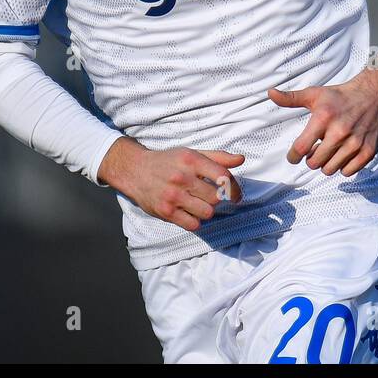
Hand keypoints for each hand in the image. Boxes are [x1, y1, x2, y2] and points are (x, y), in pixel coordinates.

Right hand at [96, 136, 244, 231]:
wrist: (135, 170)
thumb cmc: (168, 161)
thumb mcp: (191, 153)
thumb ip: (218, 157)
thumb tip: (241, 159)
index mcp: (191, 160)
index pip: (223, 177)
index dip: (233, 188)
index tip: (235, 195)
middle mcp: (182, 177)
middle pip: (216, 198)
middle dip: (216, 199)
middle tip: (208, 196)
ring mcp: (173, 196)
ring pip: (207, 212)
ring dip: (206, 210)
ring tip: (197, 203)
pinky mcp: (166, 212)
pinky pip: (193, 224)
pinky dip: (195, 221)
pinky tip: (189, 212)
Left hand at [269, 49, 377, 176]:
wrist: (373, 96)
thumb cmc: (339, 96)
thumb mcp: (314, 94)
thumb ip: (291, 98)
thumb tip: (270, 93)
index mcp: (323, 118)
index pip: (300, 148)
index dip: (293, 156)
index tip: (293, 157)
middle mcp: (340, 131)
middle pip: (314, 163)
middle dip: (310, 159)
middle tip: (314, 150)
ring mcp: (355, 143)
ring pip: (330, 170)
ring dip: (325, 164)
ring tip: (328, 152)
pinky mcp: (368, 151)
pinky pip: (348, 172)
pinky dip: (342, 167)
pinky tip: (342, 155)